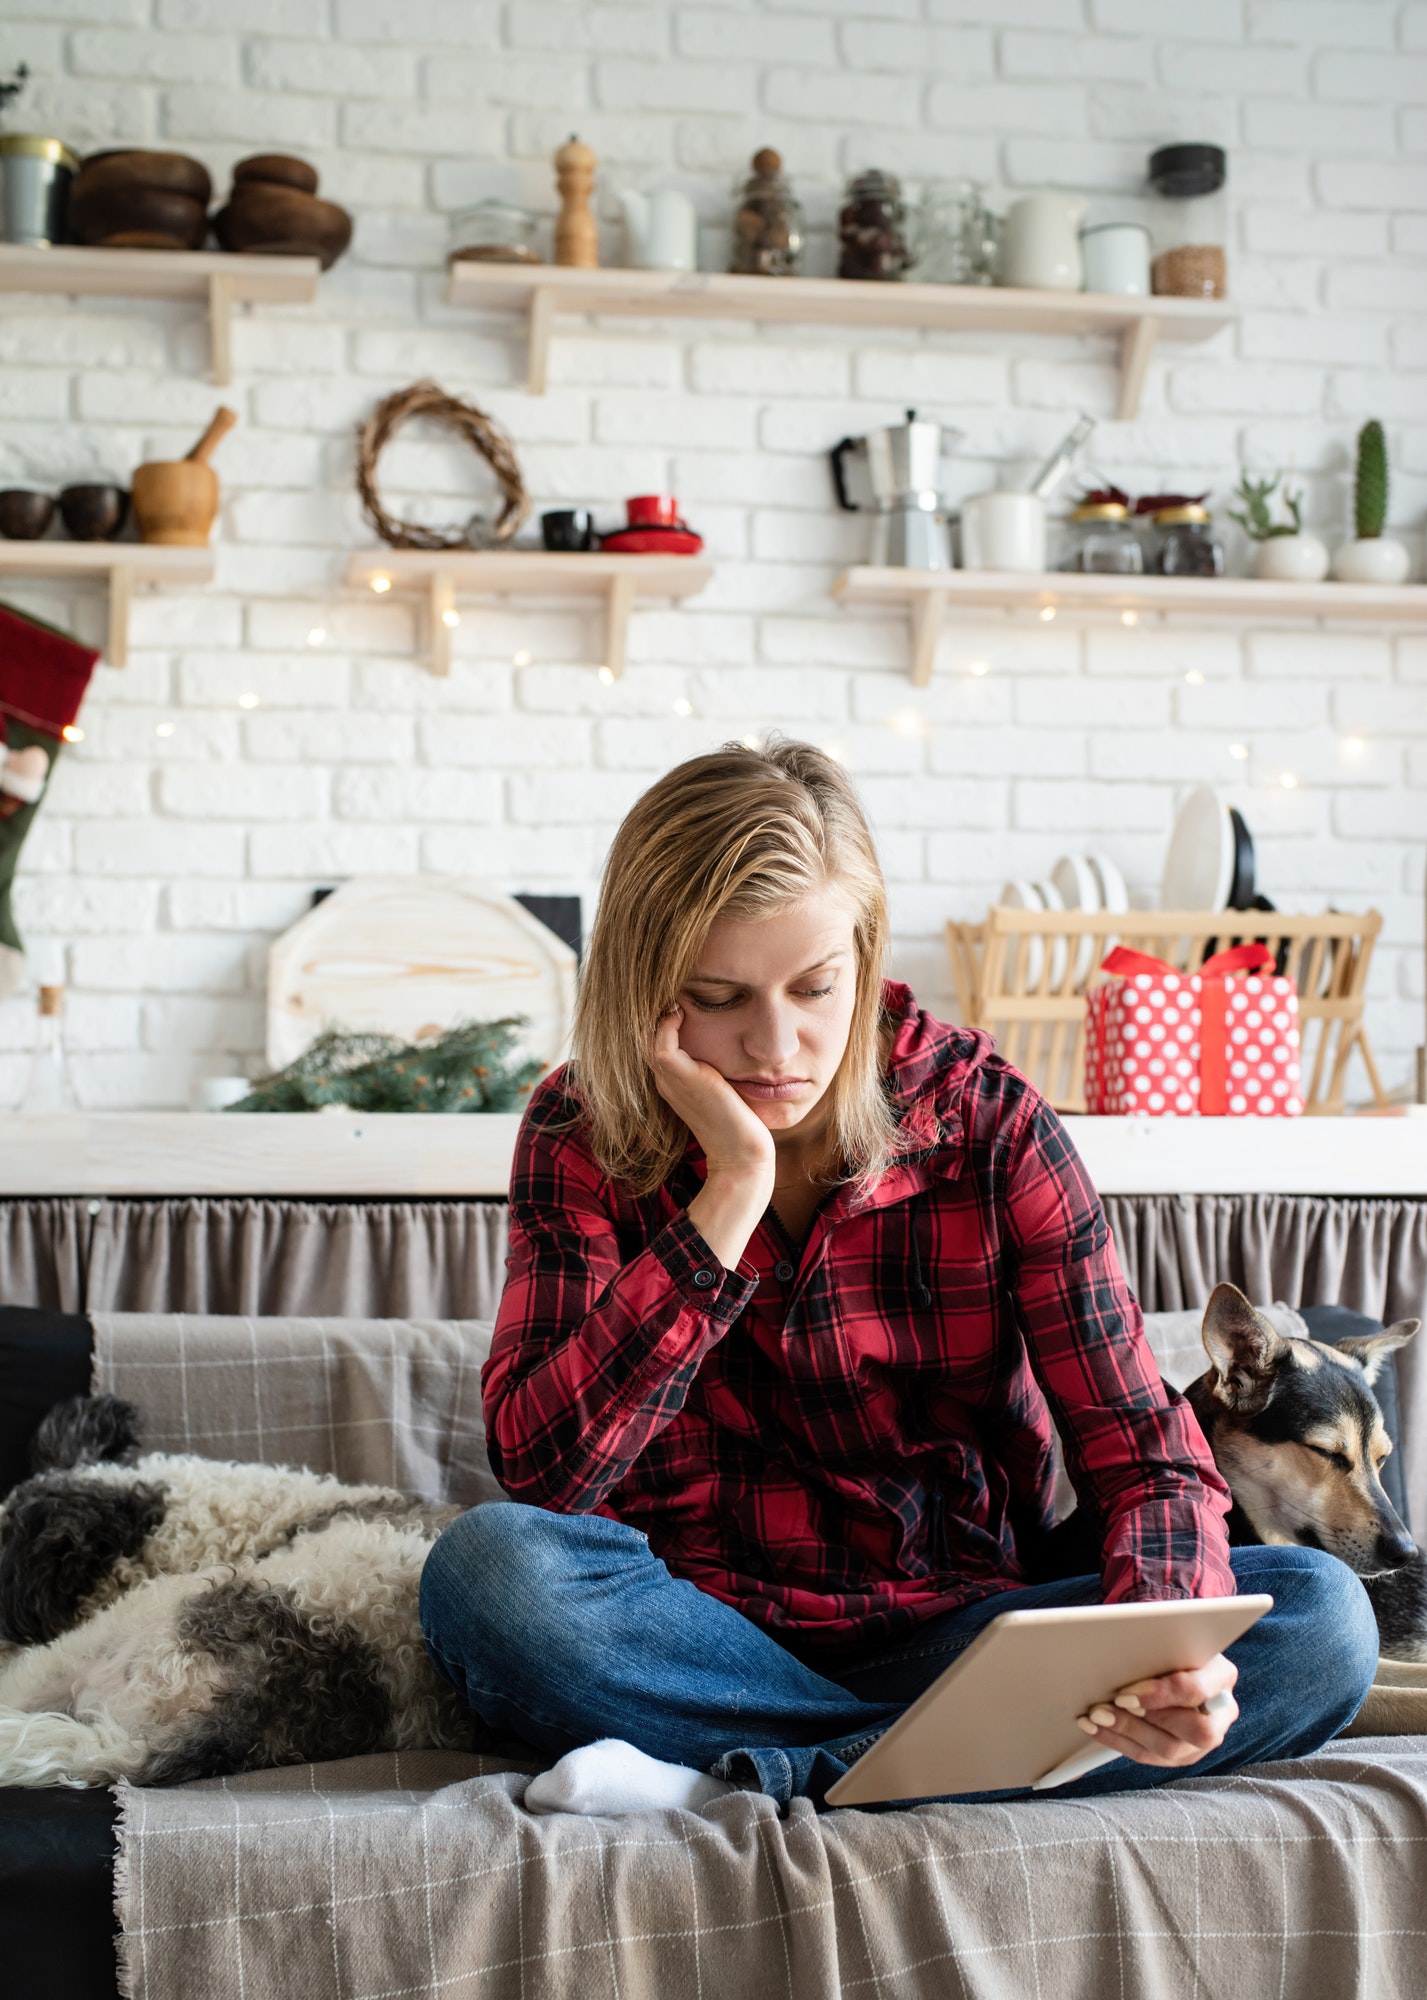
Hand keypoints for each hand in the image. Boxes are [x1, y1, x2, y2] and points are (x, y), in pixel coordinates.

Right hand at [651, 1007, 774, 1181]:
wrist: (742, 1152)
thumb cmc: (740, 1121)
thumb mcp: (725, 1084)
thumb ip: (717, 1064)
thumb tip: (733, 1038)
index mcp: (673, 1079)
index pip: (656, 1039)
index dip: (662, 1015)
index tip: (680, 994)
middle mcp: (665, 1078)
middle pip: (646, 1033)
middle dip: (656, 1008)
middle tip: (671, 984)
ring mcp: (669, 1079)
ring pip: (647, 1035)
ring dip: (659, 1011)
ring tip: (674, 992)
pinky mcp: (679, 1078)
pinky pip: (661, 1043)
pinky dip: (667, 1023)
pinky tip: (682, 1011)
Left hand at [1075, 1653, 1238, 1769]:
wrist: (1176, 1656)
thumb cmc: (1172, 1644)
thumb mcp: (1171, 1638)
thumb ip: (1157, 1647)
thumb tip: (1120, 1650)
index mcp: (1222, 1677)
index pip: (1196, 1691)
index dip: (1160, 1695)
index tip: (1124, 1693)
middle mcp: (1221, 1714)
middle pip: (1194, 1731)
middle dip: (1145, 1721)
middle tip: (1108, 1708)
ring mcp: (1204, 1740)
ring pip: (1170, 1750)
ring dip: (1127, 1732)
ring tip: (1097, 1717)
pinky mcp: (1183, 1754)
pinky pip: (1152, 1756)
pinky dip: (1120, 1742)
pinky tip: (1098, 1729)